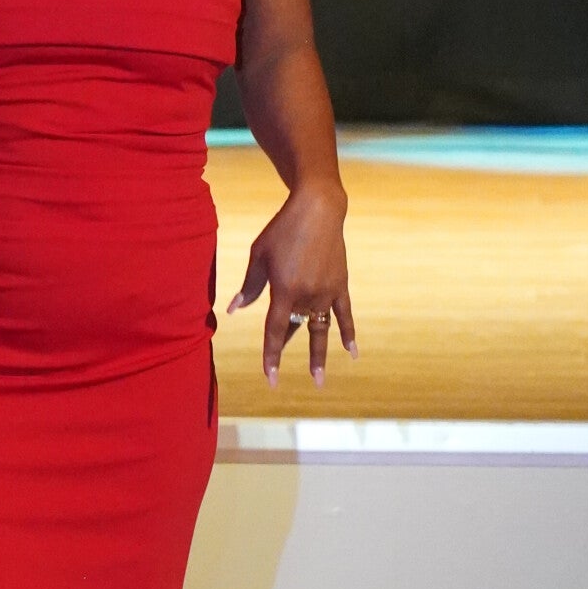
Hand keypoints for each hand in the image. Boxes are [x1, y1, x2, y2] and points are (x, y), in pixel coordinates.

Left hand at [226, 182, 356, 386]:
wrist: (318, 209)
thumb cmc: (282, 229)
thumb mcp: (259, 255)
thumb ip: (250, 286)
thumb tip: (236, 310)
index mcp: (284, 289)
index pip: (274, 330)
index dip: (271, 355)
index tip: (270, 377)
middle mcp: (307, 295)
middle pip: (293, 329)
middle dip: (284, 351)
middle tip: (276, 377)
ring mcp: (326, 292)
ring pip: (319, 329)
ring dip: (318, 354)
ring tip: (318, 379)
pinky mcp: (341, 285)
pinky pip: (345, 315)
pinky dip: (348, 333)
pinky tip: (351, 352)